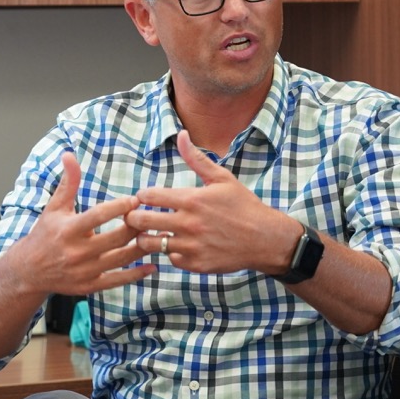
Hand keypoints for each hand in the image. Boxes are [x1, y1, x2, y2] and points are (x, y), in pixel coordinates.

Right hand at [9, 150, 155, 294]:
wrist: (29, 271)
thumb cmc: (45, 234)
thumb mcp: (54, 207)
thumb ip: (68, 182)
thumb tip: (69, 154)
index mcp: (68, 230)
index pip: (98, 216)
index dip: (120, 207)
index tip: (135, 199)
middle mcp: (76, 252)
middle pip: (116, 238)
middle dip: (136, 226)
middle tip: (150, 216)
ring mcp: (84, 271)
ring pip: (121, 259)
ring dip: (142, 247)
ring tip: (156, 236)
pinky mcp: (89, 286)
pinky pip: (117, 281)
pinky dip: (136, 275)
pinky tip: (152, 266)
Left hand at [126, 130, 299, 274]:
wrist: (265, 239)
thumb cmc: (243, 206)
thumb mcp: (222, 178)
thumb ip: (197, 159)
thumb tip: (182, 134)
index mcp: (192, 200)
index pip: (148, 196)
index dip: (141, 196)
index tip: (143, 198)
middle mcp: (188, 224)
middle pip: (141, 220)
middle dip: (133, 216)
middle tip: (136, 216)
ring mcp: (191, 246)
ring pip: (149, 243)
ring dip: (146, 237)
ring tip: (151, 232)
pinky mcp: (196, 264)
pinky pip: (170, 258)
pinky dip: (170, 252)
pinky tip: (176, 245)